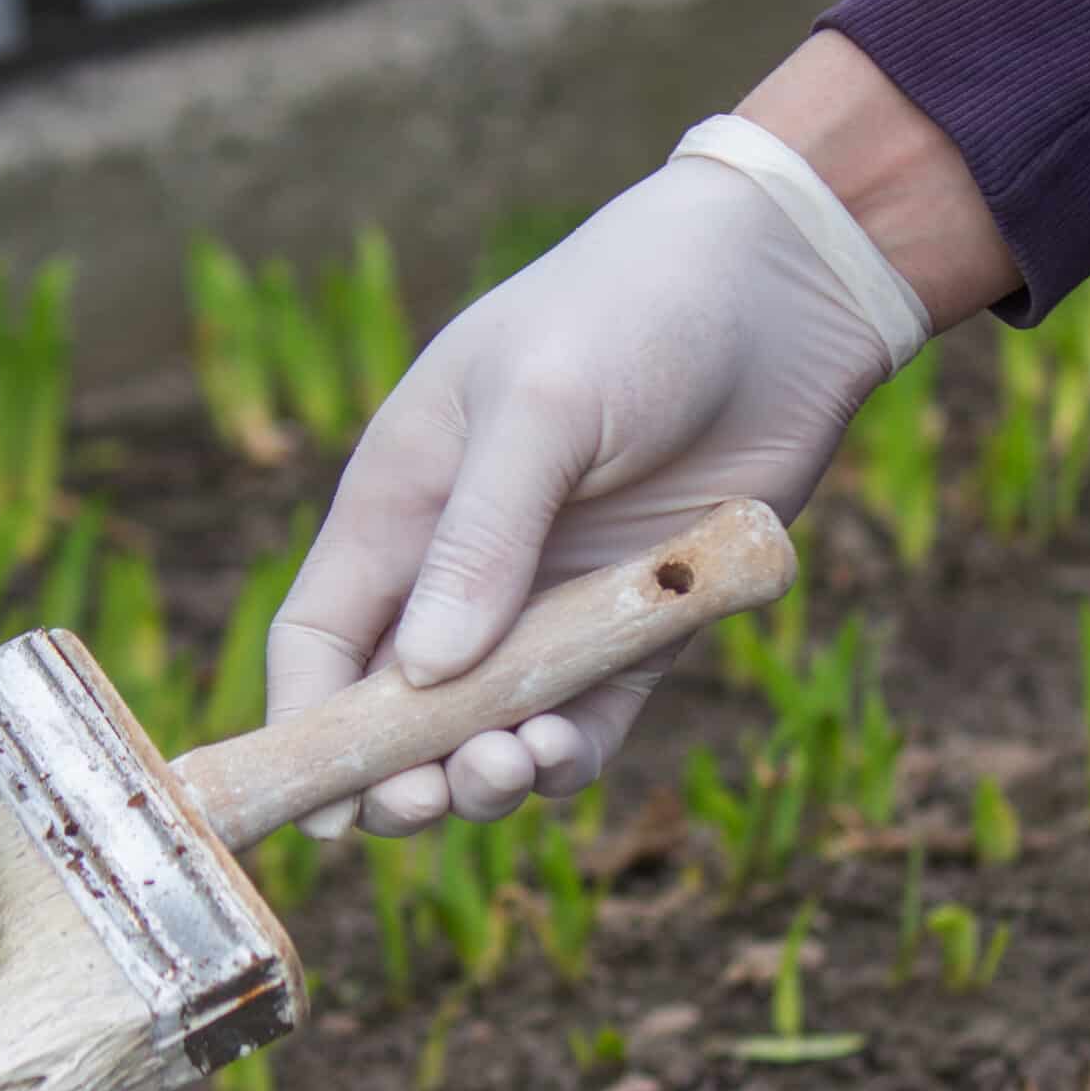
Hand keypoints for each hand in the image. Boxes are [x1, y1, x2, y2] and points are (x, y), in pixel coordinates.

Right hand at [265, 103, 934, 837]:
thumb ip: (481, 537)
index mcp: (399, 505)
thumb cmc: (635, 310)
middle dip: (396, 772)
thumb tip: (426, 675)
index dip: (304, 727)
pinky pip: (585, 725)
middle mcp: (460, 569)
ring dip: (482, 774)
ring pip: (486, 733)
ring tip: (511, 764)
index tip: (312, 803)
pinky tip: (564, 752)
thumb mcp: (542, 406)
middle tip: (430, 798)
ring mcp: (549, 606)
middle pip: (394, 712)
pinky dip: (566, 758)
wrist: (785, 287)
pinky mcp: (636, 630)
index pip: (319, 641)